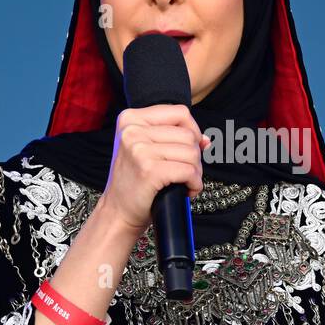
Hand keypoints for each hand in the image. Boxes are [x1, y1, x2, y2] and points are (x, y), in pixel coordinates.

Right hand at [101, 104, 210, 235]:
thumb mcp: (145, 149)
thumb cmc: (134, 181)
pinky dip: (194, 184)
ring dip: (195, 172)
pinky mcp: (149, 170)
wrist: (118, 211)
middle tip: (183, 172)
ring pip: (192, 153)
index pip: (180, 112)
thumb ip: (174, 138)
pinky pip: (189, 171)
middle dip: (194, 156)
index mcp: (131, 118)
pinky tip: (185, 190)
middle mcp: (133, 130)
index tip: (188, 148)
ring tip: (182, 182)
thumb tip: (205, 139)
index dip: (192, 130)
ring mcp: (139, 149)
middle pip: (188, 135)